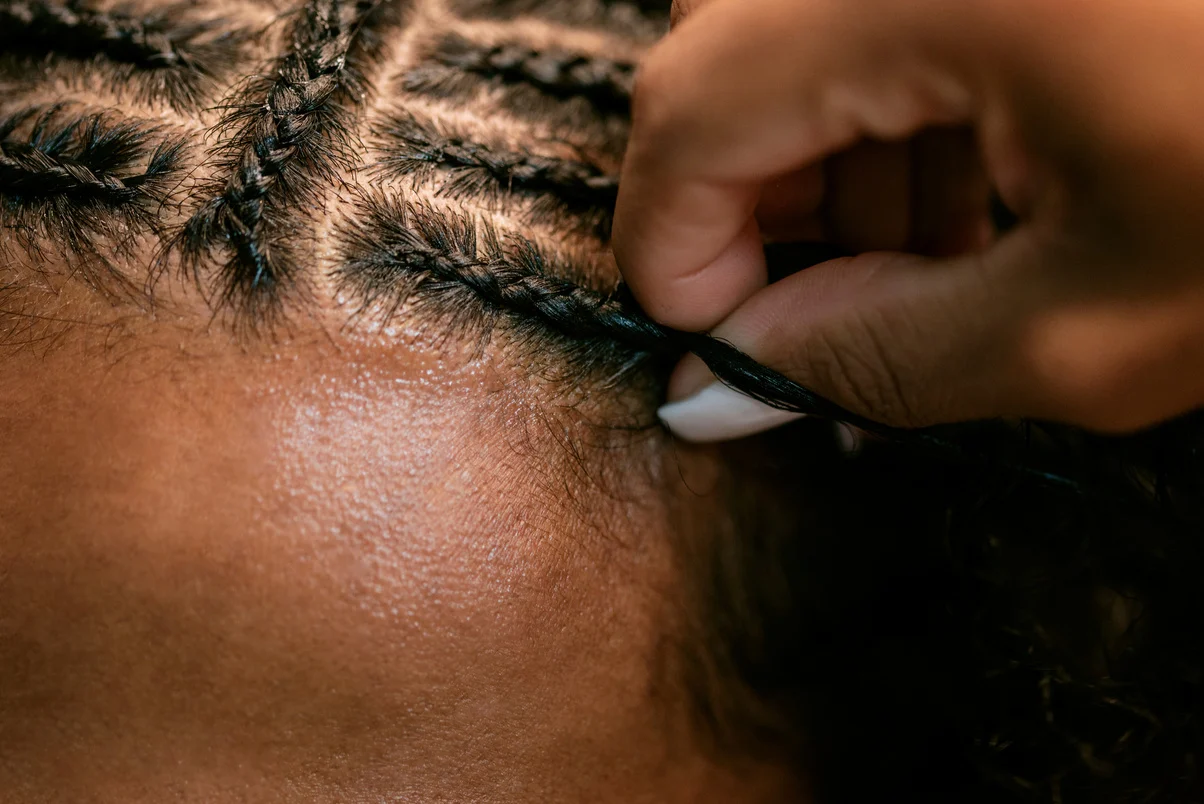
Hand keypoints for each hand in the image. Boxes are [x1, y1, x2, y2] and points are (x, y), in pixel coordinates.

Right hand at [613, 0, 1203, 439]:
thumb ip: (872, 364)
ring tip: (949, 259)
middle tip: (837, 324)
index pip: (687, 125)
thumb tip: (719, 391)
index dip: (679, 262)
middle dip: (759, 222)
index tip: (735, 356)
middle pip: (727, 76)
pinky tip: (995, 179)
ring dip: (836, 173)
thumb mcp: (1094, 324)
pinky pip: (878, 11)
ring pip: (797, 42)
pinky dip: (900, 113)